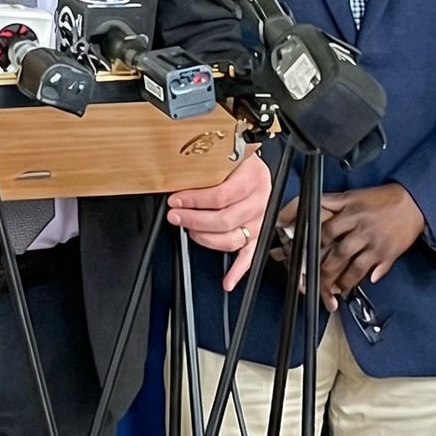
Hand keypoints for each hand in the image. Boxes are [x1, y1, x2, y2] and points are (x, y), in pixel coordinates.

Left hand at [170, 154, 271, 292]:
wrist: (259, 163)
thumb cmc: (241, 160)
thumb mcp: (227, 155)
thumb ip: (208, 168)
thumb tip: (178, 178)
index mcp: (252, 179)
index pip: (220, 196)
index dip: (194, 201)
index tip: (176, 200)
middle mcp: (259, 202)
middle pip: (224, 219)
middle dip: (194, 219)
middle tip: (176, 216)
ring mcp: (260, 220)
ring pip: (232, 238)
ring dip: (206, 239)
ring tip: (189, 230)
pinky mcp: (258, 234)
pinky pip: (249, 256)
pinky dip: (238, 271)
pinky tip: (227, 281)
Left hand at [277, 182, 425, 309]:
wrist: (415, 202)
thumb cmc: (381, 200)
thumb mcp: (353, 196)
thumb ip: (332, 205)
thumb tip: (307, 213)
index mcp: (348, 208)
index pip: (321, 223)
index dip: (304, 235)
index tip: (288, 243)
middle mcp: (358, 224)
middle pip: (333, 249)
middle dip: (319, 266)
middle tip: (307, 278)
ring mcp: (372, 240)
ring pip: (349, 265)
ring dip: (336, 280)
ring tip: (328, 289)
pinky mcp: (386, 252)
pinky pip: (367, 271)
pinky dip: (356, 281)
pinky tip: (347, 287)